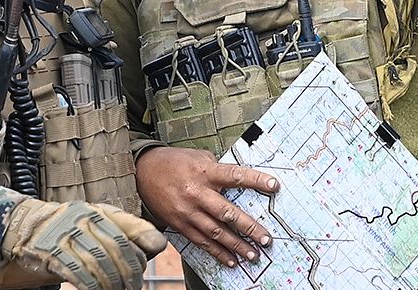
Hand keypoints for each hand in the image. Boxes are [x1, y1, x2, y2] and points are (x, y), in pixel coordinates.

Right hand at [0, 198, 165, 289]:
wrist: (27, 227)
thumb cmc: (70, 230)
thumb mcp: (98, 225)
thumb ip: (125, 233)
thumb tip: (157, 245)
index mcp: (101, 211)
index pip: (131, 225)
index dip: (145, 243)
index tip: (148, 262)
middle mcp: (85, 218)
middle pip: (117, 247)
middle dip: (129, 272)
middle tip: (133, 287)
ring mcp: (67, 233)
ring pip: (98, 262)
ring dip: (111, 283)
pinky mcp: (51, 250)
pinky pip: (77, 272)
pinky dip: (90, 286)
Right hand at [136, 146, 278, 267]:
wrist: (142, 172)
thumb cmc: (174, 162)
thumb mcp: (198, 156)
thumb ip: (218, 168)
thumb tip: (238, 179)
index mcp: (205, 172)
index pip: (235, 176)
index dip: (256, 180)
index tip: (275, 186)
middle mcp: (197, 193)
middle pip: (227, 213)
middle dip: (249, 227)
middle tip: (266, 239)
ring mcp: (188, 211)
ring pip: (216, 232)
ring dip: (236, 246)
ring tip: (253, 255)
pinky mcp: (180, 224)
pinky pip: (201, 241)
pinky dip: (217, 252)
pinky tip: (231, 260)